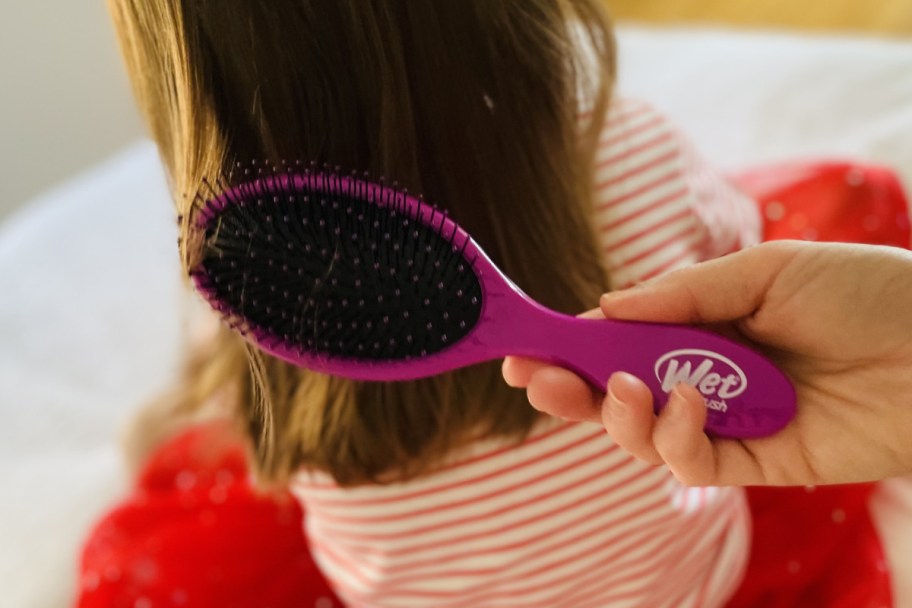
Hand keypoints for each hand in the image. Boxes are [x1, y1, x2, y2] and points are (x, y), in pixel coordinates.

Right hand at [503, 241, 911, 485]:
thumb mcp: (765, 270)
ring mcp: (725, 419)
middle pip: (618, 391)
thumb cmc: (863, 293)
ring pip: (643, 432)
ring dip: (618, 413)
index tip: (527, 343)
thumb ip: (682, 295)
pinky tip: (686, 403)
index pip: (621, 338)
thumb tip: (604, 306)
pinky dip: (674, 436)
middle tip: (533, 378)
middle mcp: (704, 374)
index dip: (573, 343)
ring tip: (625, 387)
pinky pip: (691, 460)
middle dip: (570, 388)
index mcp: (702, 325)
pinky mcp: (753, 461)